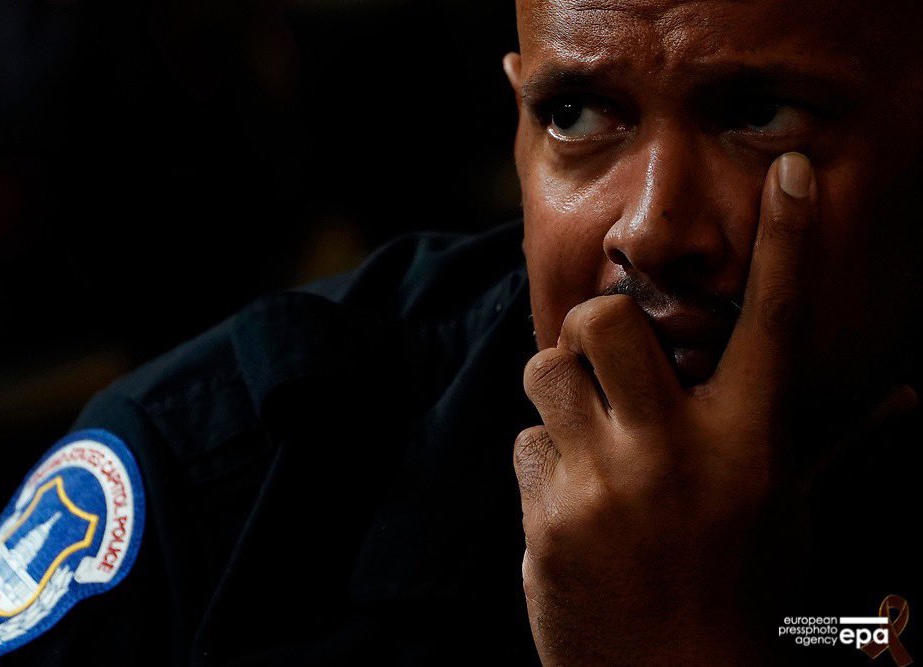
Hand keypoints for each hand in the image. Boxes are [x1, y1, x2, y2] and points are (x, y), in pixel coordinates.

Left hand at [514, 152, 820, 664]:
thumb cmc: (743, 593)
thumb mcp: (794, 515)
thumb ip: (840, 447)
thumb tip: (909, 397)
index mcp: (752, 446)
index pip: (777, 323)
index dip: (791, 241)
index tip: (788, 174)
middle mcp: (678, 456)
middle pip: (605, 319)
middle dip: (599, 328)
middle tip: (611, 366)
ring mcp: (605, 488)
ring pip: (545, 369)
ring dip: (563, 391)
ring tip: (591, 434)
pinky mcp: (548, 520)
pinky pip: (524, 442)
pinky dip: (545, 462)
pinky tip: (574, 504)